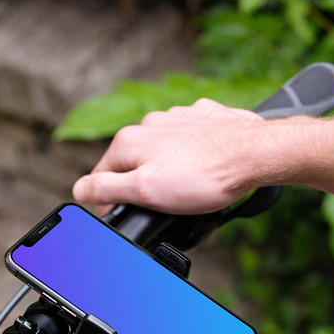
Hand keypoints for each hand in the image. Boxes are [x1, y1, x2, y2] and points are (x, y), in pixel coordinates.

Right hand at [72, 99, 265, 215]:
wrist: (254, 155)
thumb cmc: (203, 176)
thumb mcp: (145, 192)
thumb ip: (107, 189)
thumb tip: (79, 190)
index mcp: (129, 141)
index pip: (102, 176)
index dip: (110, 202)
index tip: (129, 216)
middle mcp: (149, 123)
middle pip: (133, 163)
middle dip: (143, 185)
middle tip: (165, 205)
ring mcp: (177, 117)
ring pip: (161, 151)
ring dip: (168, 170)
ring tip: (190, 188)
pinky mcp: (203, 118)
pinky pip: (189, 141)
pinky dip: (192, 156)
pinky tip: (205, 168)